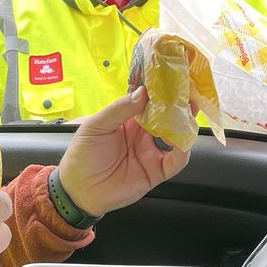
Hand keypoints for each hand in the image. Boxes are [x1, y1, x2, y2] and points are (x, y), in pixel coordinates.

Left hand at [57, 87, 190, 217]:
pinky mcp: (156, 171)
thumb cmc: (83, 155)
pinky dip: (183, 151)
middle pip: (167, 116)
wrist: (78, 190)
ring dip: (184, 124)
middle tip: (188, 90)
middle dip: (178, 104)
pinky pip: (175, 161)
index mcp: (129, 119)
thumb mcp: (96, 126)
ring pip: (175, 136)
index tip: (172, 77)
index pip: (149, 101)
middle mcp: (144, 134)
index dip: (160, 90)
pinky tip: (184, 141)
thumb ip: (119, 109)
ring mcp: (151, 152)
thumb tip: (143, 92)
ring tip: (188, 112)